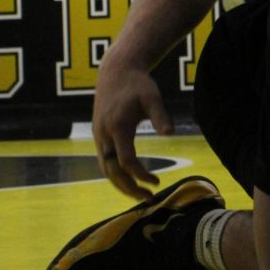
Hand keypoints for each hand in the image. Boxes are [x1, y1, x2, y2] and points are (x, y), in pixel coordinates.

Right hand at [92, 59, 172, 199]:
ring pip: (104, 169)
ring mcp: (98, 135)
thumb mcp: (152, 97)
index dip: (141, 175)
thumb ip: (160, 116)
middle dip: (129, 188)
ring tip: (140, 194)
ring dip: (120, 185)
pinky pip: (103, 161)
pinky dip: (114, 174)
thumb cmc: (138, 84)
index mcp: (118, 126)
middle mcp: (104, 134)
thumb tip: (171, 133)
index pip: (126, 161)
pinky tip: (129, 180)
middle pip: (112, 171)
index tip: (157, 182)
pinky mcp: (98, 135)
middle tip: (149, 198)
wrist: (116, 71)